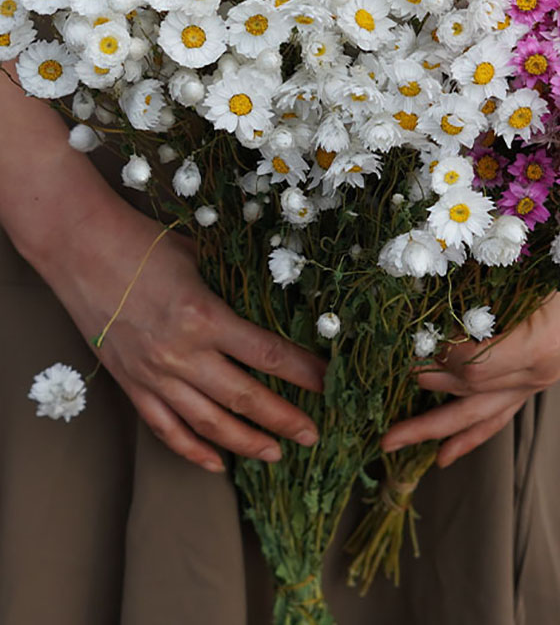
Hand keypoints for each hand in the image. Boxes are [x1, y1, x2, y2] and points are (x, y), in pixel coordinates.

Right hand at [36, 195, 325, 473]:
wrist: (81, 250)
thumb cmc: (146, 245)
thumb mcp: (202, 258)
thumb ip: (235, 287)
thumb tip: (274, 302)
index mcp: (205, 317)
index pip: (267, 354)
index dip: (303, 372)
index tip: (329, 383)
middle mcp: (181, 354)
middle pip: (244, 398)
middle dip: (284, 419)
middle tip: (313, 435)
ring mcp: (154, 375)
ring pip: (208, 422)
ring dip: (246, 442)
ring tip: (276, 454)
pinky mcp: (131, 384)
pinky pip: (165, 428)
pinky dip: (191, 450)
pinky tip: (217, 464)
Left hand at [382, 268, 559, 467]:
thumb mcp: (523, 268)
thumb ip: (480, 293)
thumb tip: (428, 310)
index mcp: (538, 347)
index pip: (471, 369)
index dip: (438, 361)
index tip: (413, 345)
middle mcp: (540, 372)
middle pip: (470, 400)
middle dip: (424, 420)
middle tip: (384, 431)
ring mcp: (542, 378)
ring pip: (483, 416)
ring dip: (438, 431)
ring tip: (396, 445)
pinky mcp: (539, 377)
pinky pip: (502, 414)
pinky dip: (473, 434)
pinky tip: (447, 454)